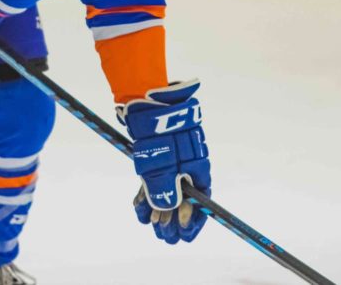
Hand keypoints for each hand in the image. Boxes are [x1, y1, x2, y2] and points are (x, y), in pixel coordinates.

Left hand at [118, 80, 210, 243]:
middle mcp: (186, 167)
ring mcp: (170, 161)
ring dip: (160, 210)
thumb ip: (164, 194)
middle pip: (183, 200)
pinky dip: (148, 195)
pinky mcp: (154, 156)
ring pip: (167, 191)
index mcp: (197, 169)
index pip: (200, 202)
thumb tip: (165, 218)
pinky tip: (140, 208)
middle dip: (174, 220)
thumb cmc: (161, 136)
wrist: (147, 104)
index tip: (184, 235)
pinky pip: (154, 180)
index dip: (193, 221)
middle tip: (165, 236)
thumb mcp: (163, 169)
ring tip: (152, 225)